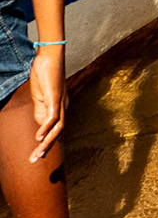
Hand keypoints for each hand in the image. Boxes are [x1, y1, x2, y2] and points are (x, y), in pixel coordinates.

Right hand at [27, 48, 64, 163]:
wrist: (49, 57)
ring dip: (48, 142)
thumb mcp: (41, 97)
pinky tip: (38, 136)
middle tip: (34, 160)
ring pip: (58, 127)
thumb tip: (40, 128)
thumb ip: (41, 112)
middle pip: (59, 132)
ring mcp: (61, 102)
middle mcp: (63, 107)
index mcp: (60, 108)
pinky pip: (52, 116)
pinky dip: (46, 127)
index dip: (48, 143)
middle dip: (47, 147)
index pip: (56, 130)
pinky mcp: (55, 97)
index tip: (38, 155)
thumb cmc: (45, 76)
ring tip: (38, 153)